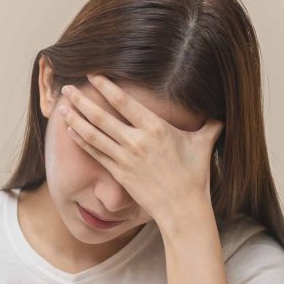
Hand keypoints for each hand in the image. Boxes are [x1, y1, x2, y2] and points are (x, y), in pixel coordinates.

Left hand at [59, 73, 223, 224]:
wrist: (182, 208)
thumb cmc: (195, 176)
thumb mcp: (204, 143)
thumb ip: (209, 125)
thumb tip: (220, 114)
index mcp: (156, 128)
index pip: (125, 102)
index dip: (106, 87)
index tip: (92, 76)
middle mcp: (137, 141)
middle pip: (102, 116)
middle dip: (82, 101)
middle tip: (67, 88)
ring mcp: (125, 158)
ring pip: (93, 135)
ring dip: (76, 119)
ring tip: (62, 107)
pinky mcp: (118, 174)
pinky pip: (95, 153)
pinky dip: (81, 141)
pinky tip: (71, 131)